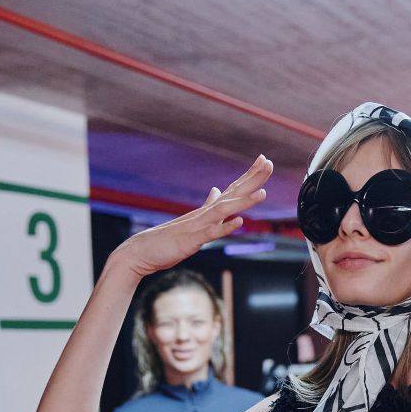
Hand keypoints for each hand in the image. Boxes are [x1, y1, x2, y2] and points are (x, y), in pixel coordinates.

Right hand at [112, 155, 272, 278]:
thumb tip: (216, 191)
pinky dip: (226, 226)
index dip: (249, 175)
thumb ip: (207, 206)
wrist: (142, 251)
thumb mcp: (194, 220)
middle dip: (252, 178)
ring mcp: (199, 225)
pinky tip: (240, 221)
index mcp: (208, 210)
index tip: (264, 160)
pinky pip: (212, 233)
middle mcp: (205, 213)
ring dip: (244, 201)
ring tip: (263, 192)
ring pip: (225, 210)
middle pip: (233, 192)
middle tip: (268, 162)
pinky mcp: (193, 240)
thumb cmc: (168, 239)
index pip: (233, 188)